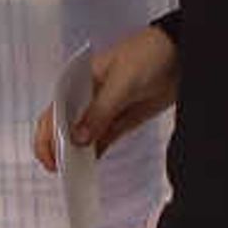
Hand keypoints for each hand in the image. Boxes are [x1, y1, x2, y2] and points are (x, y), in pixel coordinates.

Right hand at [32, 22, 181, 171]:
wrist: (181, 53)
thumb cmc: (147, 54)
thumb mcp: (122, 82)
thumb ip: (100, 111)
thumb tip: (78, 139)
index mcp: (77, 82)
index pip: (53, 112)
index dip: (47, 136)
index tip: (52, 157)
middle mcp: (85, 98)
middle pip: (63, 126)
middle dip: (59, 148)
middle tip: (62, 170)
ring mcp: (103, 110)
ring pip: (81, 137)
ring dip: (77, 154)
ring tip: (75, 174)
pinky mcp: (119, 121)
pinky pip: (101, 140)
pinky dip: (94, 153)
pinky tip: (90, 166)